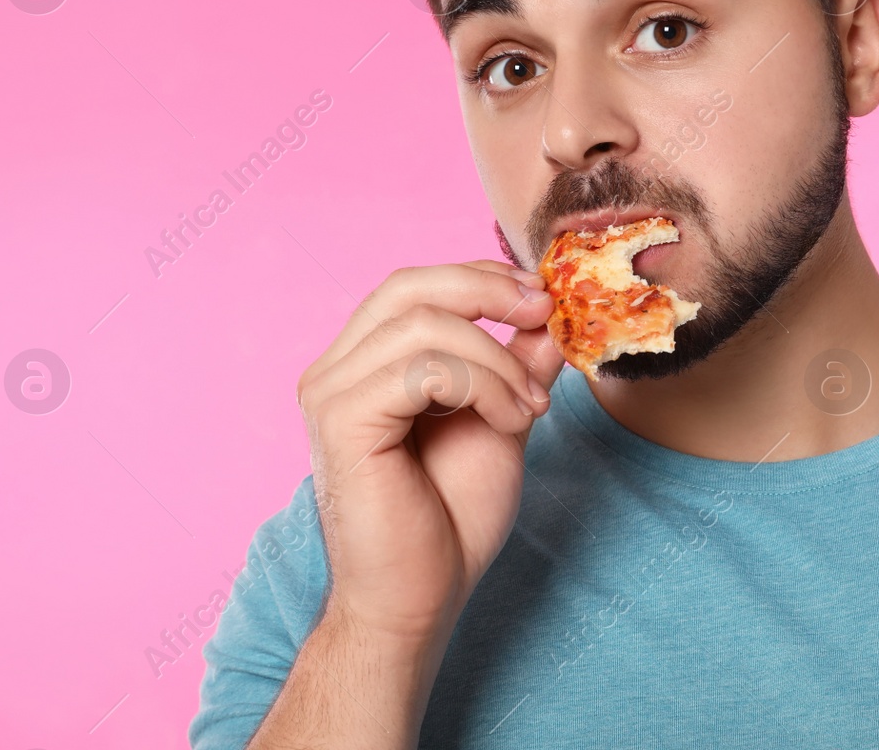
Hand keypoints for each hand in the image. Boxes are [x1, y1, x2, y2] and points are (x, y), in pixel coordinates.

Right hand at [295, 260, 562, 647]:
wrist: (420, 599)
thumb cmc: (449, 520)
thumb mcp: (499, 419)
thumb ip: (514, 363)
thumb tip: (547, 312)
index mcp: (363, 364)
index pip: (415, 286)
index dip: (481, 279)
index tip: (543, 302)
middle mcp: (336, 371)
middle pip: (410, 286)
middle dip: (487, 291)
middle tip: (545, 315)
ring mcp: (331, 394)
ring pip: (425, 325)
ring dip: (497, 361)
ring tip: (530, 408)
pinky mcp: (342, 422)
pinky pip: (422, 369)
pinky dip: (481, 386)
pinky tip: (508, 423)